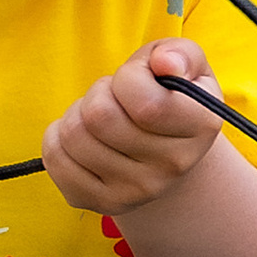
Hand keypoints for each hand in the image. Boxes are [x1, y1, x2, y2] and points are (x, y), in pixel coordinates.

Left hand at [42, 38, 223, 214]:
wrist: (165, 155)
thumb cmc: (169, 96)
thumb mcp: (185, 64)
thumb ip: (179, 53)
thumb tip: (163, 62)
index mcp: (201, 127)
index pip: (144, 103)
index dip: (129, 77)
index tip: (140, 78)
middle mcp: (173, 167)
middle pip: (99, 116)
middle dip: (99, 93)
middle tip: (115, 99)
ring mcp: (136, 191)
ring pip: (72, 134)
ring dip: (78, 113)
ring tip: (100, 118)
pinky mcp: (100, 203)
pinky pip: (54, 157)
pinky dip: (57, 137)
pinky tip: (84, 138)